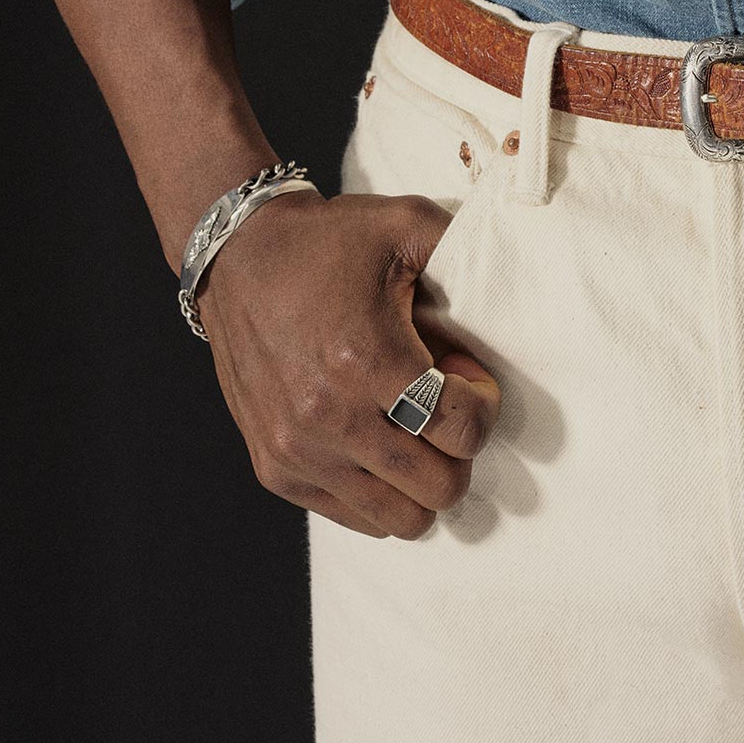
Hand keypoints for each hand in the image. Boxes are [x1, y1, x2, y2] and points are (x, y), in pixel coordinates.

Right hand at [196, 189, 500, 537]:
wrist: (237, 257)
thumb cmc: (329, 240)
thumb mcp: (406, 223)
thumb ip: (465, 251)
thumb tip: (506, 294)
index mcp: (368, 359)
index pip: (462, 428)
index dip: (483, 403)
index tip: (468, 374)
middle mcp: (330, 417)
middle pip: (439, 487)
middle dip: (459, 448)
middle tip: (442, 402)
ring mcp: (298, 450)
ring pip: (399, 519)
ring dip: (422, 480)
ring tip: (410, 425)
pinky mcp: (273, 468)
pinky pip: (352, 516)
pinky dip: (378, 491)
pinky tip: (375, 438)